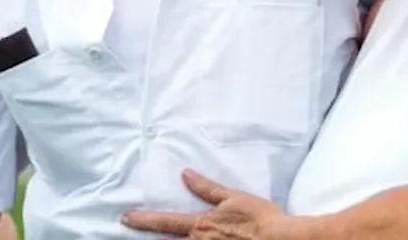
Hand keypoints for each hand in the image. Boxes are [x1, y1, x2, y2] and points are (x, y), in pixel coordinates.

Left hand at [121, 169, 295, 239]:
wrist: (281, 239)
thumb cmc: (259, 218)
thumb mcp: (233, 197)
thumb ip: (207, 188)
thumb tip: (186, 175)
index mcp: (201, 225)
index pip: (166, 221)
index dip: (144, 220)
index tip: (126, 218)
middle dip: (149, 238)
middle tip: (129, 229)